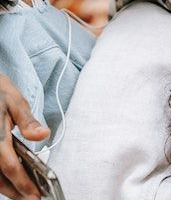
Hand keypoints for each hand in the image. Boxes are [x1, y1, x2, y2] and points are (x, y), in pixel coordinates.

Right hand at [0, 74, 48, 199]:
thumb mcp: (16, 102)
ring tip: (23, 194)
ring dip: (6, 188)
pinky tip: (10, 181)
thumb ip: (28, 122)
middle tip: (31, 199)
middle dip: (15, 191)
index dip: (23, 183)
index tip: (36, 195)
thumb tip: (43, 134)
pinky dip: (0, 178)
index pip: (10, 166)